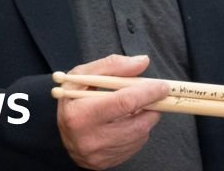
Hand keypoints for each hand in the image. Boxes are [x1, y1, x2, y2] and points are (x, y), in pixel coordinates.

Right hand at [55, 54, 167, 169]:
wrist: (60, 131)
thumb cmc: (73, 98)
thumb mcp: (83, 75)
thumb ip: (113, 65)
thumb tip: (142, 62)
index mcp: (81, 114)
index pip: (124, 102)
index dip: (147, 93)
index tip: (162, 86)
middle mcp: (89, 139)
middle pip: (137, 124)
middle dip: (151, 107)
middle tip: (154, 96)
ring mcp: (98, 155)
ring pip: (139, 135)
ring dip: (145, 118)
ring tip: (134, 108)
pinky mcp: (106, 163)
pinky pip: (135, 146)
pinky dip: (138, 131)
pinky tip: (126, 122)